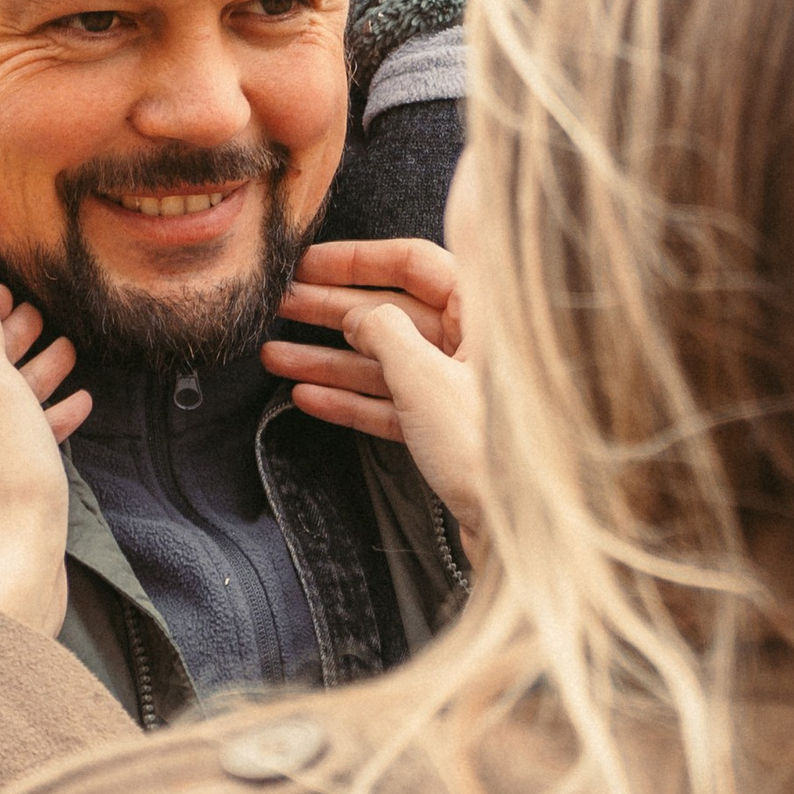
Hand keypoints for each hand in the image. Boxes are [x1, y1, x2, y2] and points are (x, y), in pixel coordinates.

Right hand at [263, 237, 488, 559]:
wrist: (519, 533)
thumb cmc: (486, 451)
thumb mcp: (425, 379)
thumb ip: (384, 333)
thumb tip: (357, 314)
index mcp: (484, 313)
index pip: (415, 263)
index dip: (356, 260)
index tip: (308, 263)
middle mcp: (474, 343)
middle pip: (394, 310)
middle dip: (332, 309)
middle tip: (280, 305)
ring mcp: (459, 386)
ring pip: (385, 359)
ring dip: (328, 357)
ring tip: (274, 356)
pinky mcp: (447, 428)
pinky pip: (391, 401)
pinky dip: (350, 399)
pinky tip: (307, 396)